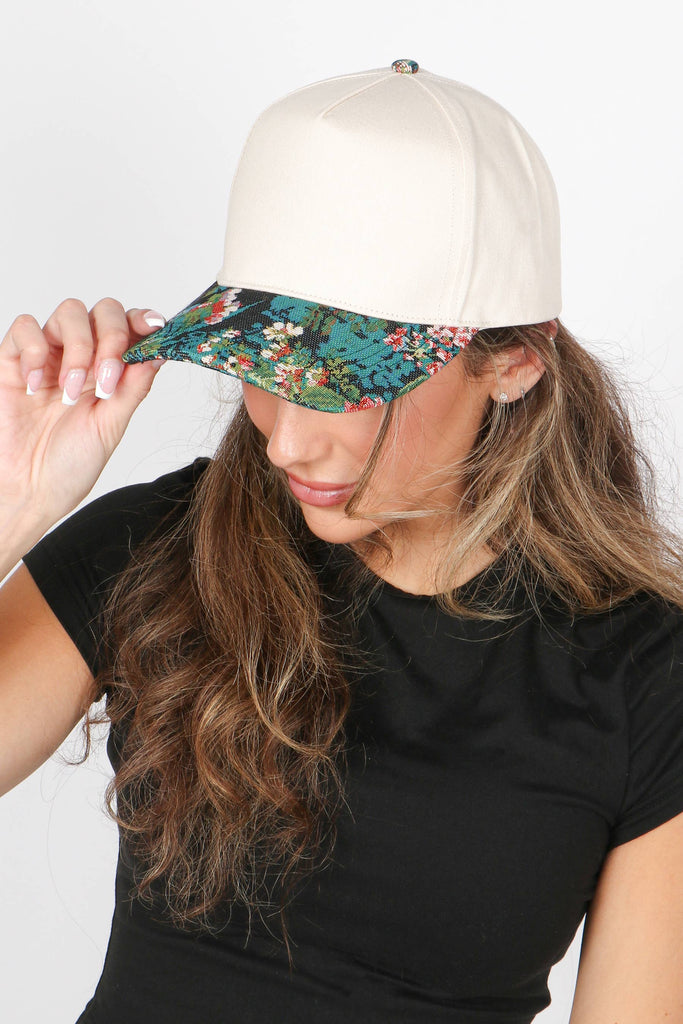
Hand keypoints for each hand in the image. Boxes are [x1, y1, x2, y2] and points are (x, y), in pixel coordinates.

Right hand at [0, 296, 166, 528]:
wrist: (30, 490)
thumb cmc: (70, 463)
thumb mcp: (111, 426)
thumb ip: (134, 386)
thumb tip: (161, 350)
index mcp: (112, 370)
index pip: (131, 327)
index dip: (143, 320)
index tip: (155, 328)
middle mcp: (83, 356)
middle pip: (103, 310)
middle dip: (112, 337)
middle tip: (107, 378)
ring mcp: (49, 355)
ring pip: (68, 312)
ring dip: (78, 348)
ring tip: (71, 392)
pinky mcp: (13, 360)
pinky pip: (25, 327)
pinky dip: (35, 350)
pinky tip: (37, 385)